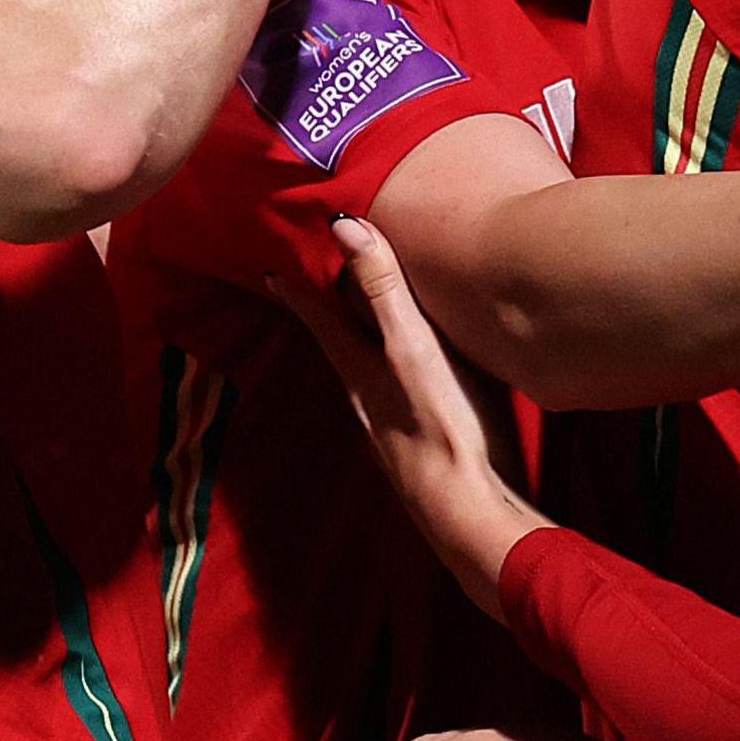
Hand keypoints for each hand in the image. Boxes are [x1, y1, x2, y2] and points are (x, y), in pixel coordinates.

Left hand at [273, 218, 552, 608]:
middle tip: (323, 287)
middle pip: (343, 348)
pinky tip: (417, 381)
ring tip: (369, 327)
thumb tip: (343, 226)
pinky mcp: (424, 449)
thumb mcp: (414, 349)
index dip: (299, 295)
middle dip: (332, 316)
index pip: (322, 322)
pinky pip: (398, 397)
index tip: (270, 274)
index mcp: (362, 373)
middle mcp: (369, 402)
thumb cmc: (444, 426)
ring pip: (370, 376)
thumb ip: (384, 290)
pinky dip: (396, 375)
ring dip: (364, 347)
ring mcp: (393, 431)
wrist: (469, 515)